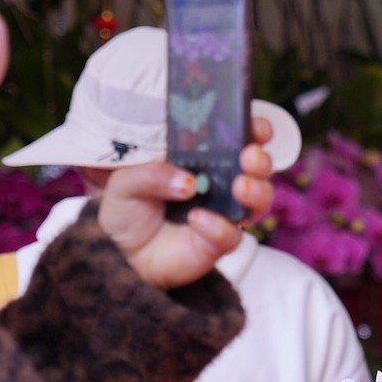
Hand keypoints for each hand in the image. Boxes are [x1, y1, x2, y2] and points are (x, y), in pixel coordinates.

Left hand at [97, 117, 275, 289]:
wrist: (121, 254)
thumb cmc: (128, 210)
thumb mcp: (126, 182)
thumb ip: (152, 175)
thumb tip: (188, 182)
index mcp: (202, 159)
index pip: (237, 138)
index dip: (254, 130)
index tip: (257, 128)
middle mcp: (222, 183)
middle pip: (257, 167)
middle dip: (260, 159)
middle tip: (249, 156)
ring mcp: (225, 212)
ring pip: (259, 199)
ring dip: (256, 190)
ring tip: (240, 187)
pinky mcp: (219, 242)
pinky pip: (231, 235)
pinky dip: (218, 226)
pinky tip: (197, 219)